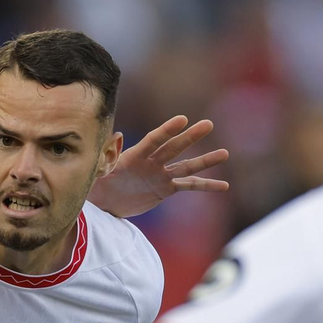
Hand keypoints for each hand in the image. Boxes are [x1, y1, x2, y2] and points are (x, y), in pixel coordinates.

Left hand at [89, 115, 229, 218]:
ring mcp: (161, 174)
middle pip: (174, 148)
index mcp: (134, 156)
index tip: (182, 120)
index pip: (154, 140)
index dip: (167, 130)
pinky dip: (205, 185)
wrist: (104, 203)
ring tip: (224, 154)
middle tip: (208, 124)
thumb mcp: (98, 172)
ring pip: (186, 166)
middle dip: (190, 137)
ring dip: (205, 160)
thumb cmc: (97, 185)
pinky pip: (188, 186)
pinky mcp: (166, 188)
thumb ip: (109, 157)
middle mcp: (151, 162)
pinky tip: (223, 186)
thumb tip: (118, 135)